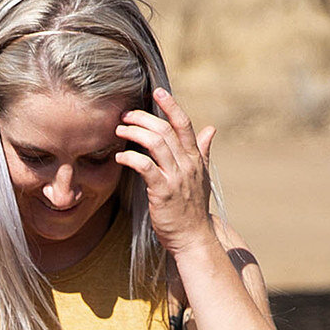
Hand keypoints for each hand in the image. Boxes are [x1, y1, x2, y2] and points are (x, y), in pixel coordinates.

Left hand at [116, 89, 216, 252]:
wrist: (194, 237)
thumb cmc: (192, 207)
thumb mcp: (201, 176)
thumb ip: (203, 151)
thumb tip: (211, 129)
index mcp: (195, 158)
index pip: (184, 124)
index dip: (171, 106)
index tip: (157, 91)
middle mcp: (187, 164)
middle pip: (165, 130)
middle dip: (143, 118)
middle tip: (125, 116)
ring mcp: (176, 178)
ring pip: (155, 144)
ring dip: (134, 133)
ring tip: (119, 131)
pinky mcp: (162, 192)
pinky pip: (145, 167)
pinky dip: (130, 158)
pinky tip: (120, 157)